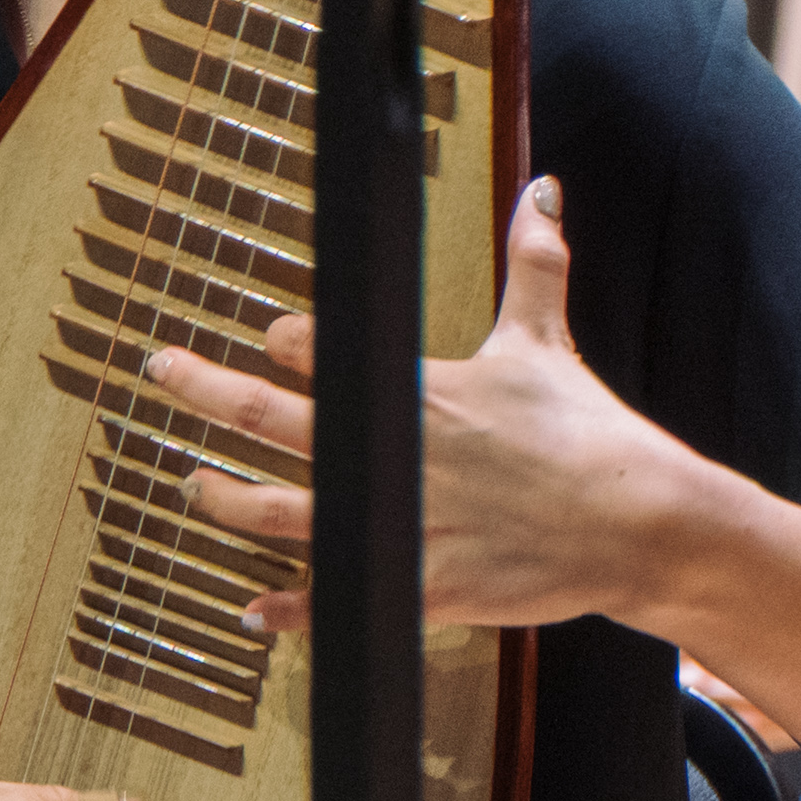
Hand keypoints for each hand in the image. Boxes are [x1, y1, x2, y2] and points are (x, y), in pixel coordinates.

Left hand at [147, 179, 716, 630]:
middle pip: (269, 419)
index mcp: (415, 390)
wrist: (640, 524)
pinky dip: (291, 607)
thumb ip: (534, 264)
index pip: (321, 352)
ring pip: (282, 512)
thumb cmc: (591, 434)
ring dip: (224, 501)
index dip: (283, 343)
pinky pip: (338, 598)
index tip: (263, 337)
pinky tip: (251, 610)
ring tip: (189, 487)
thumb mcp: (548, 341)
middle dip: (204, 391)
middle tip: (161, 372)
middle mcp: (391, 454)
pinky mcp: (423, 584)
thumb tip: (544, 190)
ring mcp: (401, 523)